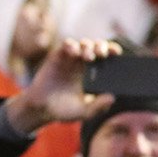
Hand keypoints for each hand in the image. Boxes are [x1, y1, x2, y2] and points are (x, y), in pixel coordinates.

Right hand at [4, 39, 121, 133]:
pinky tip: (74, 52)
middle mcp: (84, 64)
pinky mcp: (58, 57)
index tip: (116, 53)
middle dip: (102, 46)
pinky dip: (72, 45)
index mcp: (95, 74)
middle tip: (102, 54)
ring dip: (88, 46)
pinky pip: (67, 44)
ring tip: (88, 57)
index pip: (108, 58)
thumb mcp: (84, 112)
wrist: (41, 109)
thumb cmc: (65, 110)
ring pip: (84, 44)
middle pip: (97, 46)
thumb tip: (112, 98)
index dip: (113, 51)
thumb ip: (98, 107)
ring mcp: (71, 59)